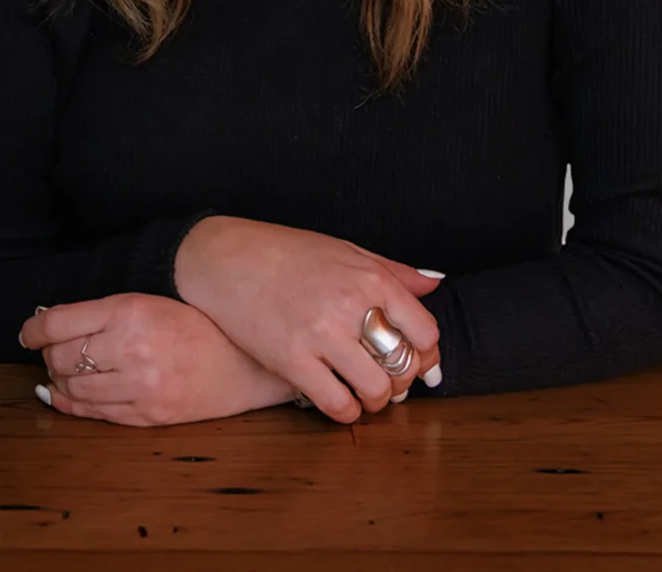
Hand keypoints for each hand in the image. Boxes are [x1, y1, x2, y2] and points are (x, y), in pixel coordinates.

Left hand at [17, 293, 300, 426]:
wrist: (245, 360)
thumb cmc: (199, 322)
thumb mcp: (152, 300)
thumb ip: (104, 311)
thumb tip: (48, 323)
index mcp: (132, 310)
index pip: (58, 322)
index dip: (33, 329)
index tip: (27, 332)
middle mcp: (132, 348)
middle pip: (61, 356)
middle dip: (47, 354)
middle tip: (49, 350)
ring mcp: (140, 386)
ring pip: (73, 387)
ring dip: (59, 379)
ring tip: (63, 369)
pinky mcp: (147, 415)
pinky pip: (93, 413)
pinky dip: (71, 403)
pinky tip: (66, 394)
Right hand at [171, 215, 443, 424]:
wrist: (226, 259)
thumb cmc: (288, 253)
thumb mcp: (345, 250)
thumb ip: (392, 270)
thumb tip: (434, 284)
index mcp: (370, 277)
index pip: (424, 331)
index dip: (426, 352)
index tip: (416, 357)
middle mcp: (350, 306)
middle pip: (403, 363)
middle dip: (404, 380)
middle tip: (393, 380)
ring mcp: (320, 335)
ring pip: (375, 389)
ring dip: (378, 400)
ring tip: (368, 394)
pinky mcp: (291, 360)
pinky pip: (336, 403)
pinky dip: (348, 411)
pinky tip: (343, 402)